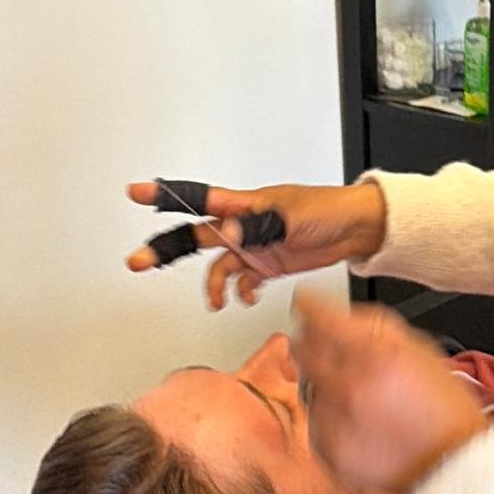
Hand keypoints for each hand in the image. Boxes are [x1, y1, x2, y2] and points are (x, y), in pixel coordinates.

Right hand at [125, 179, 385, 309]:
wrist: (356, 230)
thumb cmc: (327, 211)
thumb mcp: (291, 215)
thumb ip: (258, 225)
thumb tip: (228, 232)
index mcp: (243, 205)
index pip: (197, 198)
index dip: (165, 195)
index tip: (137, 193)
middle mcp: (241, 226)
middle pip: (193, 237)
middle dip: (165, 248)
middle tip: (138, 260)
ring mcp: (252, 246)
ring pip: (217, 267)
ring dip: (213, 286)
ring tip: (218, 300)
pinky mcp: (266, 265)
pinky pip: (242, 282)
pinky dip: (240, 292)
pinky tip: (248, 297)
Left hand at [291, 292, 487, 493]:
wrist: (452, 463)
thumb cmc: (444, 407)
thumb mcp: (418, 347)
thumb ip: (371, 325)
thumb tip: (336, 313)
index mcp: (373, 355)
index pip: (318, 316)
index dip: (309, 304)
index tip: (306, 301)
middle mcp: (348, 388)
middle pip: (301, 349)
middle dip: (313, 343)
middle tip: (333, 351)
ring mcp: (335, 422)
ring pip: (308, 386)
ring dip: (325, 384)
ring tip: (363, 398)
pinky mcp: (328, 450)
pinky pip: (315, 421)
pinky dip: (331, 417)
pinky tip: (360, 422)